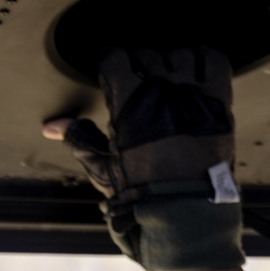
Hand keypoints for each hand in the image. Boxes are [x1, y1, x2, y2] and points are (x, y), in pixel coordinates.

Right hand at [42, 47, 243, 270]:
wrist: (185, 217)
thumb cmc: (142, 196)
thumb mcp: (104, 169)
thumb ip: (79, 138)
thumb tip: (51, 125)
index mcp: (127, 100)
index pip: (114, 57)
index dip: (112, 65)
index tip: (114, 75)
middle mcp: (159, 88)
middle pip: (146, 54)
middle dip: (140, 68)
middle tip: (143, 90)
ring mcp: (191, 92)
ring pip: (178, 53)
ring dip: (172, 65)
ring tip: (170, 86)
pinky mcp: (218, 100)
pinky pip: (212, 59)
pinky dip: (204, 60)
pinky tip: (196, 75)